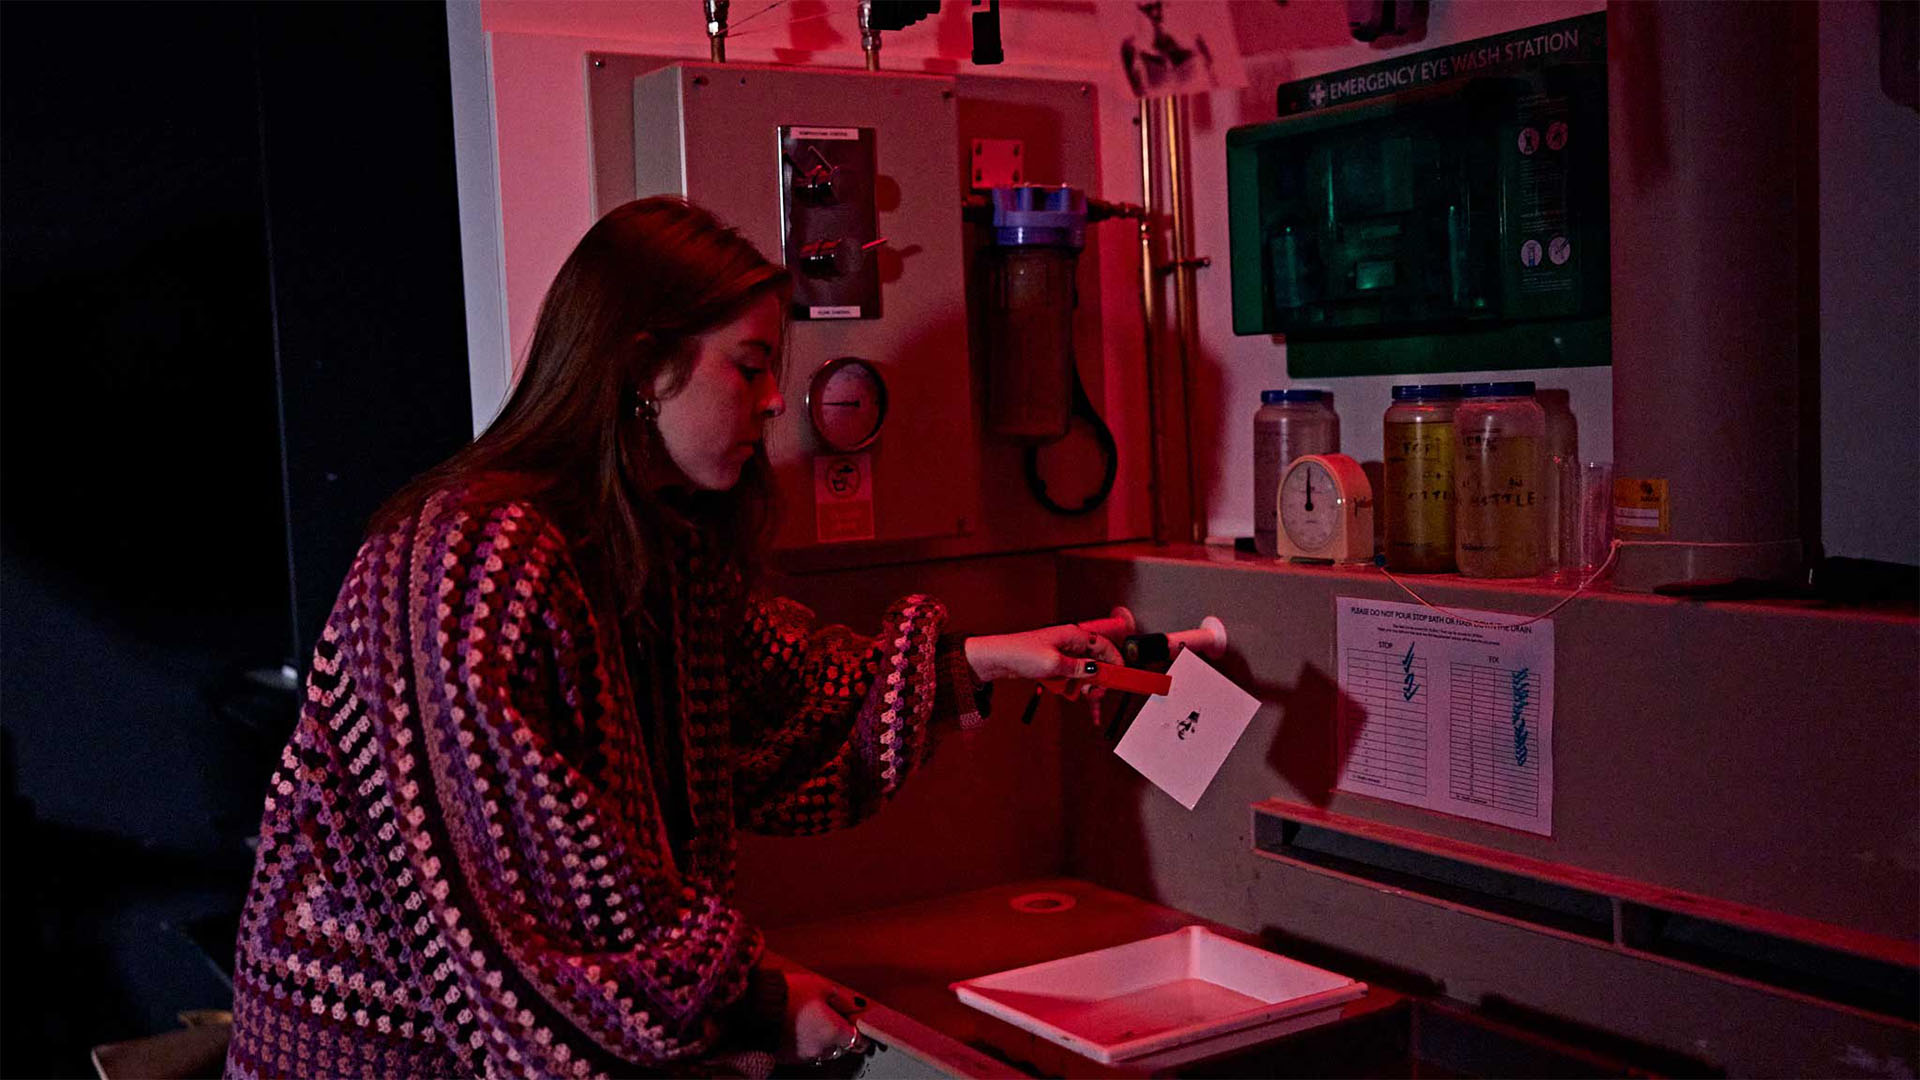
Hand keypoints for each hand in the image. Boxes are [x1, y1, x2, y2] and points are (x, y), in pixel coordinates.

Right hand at [777, 969, 868, 1065]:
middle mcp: (822, 1048)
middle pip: (841, 1048)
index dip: (861, 1035)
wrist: (757, 1006)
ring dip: (823, 1041)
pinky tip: (799, 1030)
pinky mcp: (789, 1058)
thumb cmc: (788, 994)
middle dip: (840, 1036)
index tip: (859, 1029)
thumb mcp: (821, 986)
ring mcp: (805, 1056)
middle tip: (833, 1020)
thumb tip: (850, 1004)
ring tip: (813, 1024)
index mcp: (834, 1031)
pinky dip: (805, 1044)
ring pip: (823, 1052)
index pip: (858, 1041)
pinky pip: (805, 1053)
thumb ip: (840, 998)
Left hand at [964, 623, 1123, 682]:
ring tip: (1081, 696)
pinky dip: (1075, 689)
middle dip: (1099, 679)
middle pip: (1096, 661)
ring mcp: (1063, 654)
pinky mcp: (1055, 664)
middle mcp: (1070, 642)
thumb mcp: (1054, 664)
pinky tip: (1078, 700)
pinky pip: (1072, 678)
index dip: (1116, 662)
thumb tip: (1097, 670)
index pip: (1104, 646)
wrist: (997, 659)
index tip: (1123, 678)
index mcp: (1074, 634)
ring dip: (1085, 686)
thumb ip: (1079, 668)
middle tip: (1097, 693)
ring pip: (1084, 672)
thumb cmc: (1020, 653)